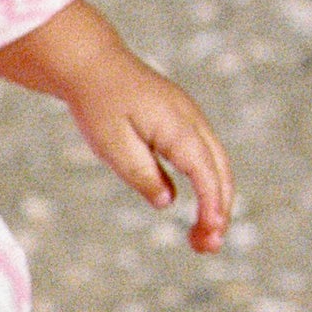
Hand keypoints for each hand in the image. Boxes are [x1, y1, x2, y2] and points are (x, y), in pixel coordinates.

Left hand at [0, 1, 233, 252]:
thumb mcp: (112, 145)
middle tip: (206, 247)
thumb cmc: (97, 104)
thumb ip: (141, 174)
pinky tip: (197, 208)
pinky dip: (208, 183)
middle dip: (220, 210)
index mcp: (178, 127)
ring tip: (202, 237)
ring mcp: (191, 118)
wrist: (91, 64)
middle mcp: (192, 121)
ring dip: (216, 200)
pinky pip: (204, 156)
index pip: (206, 173)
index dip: (213, 206)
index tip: (212, 234)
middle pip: (220, 171)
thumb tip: (168, 202)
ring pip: (217, 164)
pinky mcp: (182, 120)